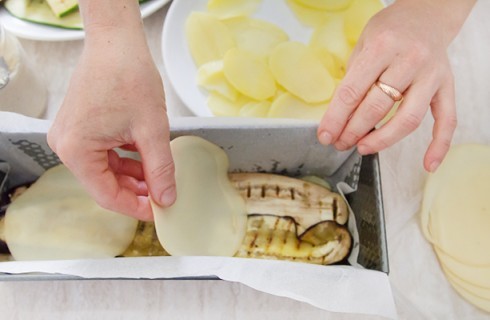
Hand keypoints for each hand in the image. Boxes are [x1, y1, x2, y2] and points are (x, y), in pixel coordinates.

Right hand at [48, 23, 175, 220]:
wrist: (116, 42)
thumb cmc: (129, 77)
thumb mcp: (152, 130)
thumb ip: (160, 169)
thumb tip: (166, 199)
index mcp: (77, 150)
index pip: (107, 195)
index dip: (135, 208)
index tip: (159, 212)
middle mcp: (66, 145)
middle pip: (104, 183)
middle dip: (136, 191)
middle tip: (163, 195)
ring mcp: (71, 135)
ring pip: (105, 169)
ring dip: (132, 176)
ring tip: (159, 178)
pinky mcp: (80, 126)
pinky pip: (103, 154)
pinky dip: (125, 160)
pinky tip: (146, 161)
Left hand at [317, 0, 474, 171]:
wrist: (428, 14)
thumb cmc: (390, 31)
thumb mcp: (363, 44)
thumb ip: (353, 79)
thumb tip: (338, 118)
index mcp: (382, 46)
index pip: (353, 91)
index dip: (336, 118)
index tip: (325, 135)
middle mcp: (410, 59)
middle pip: (377, 107)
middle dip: (353, 131)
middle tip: (340, 143)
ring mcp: (432, 74)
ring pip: (408, 118)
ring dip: (382, 140)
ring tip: (362, 148)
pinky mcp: (447, 85)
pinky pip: (447, 120)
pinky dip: (440, 145)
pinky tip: (428, 164)